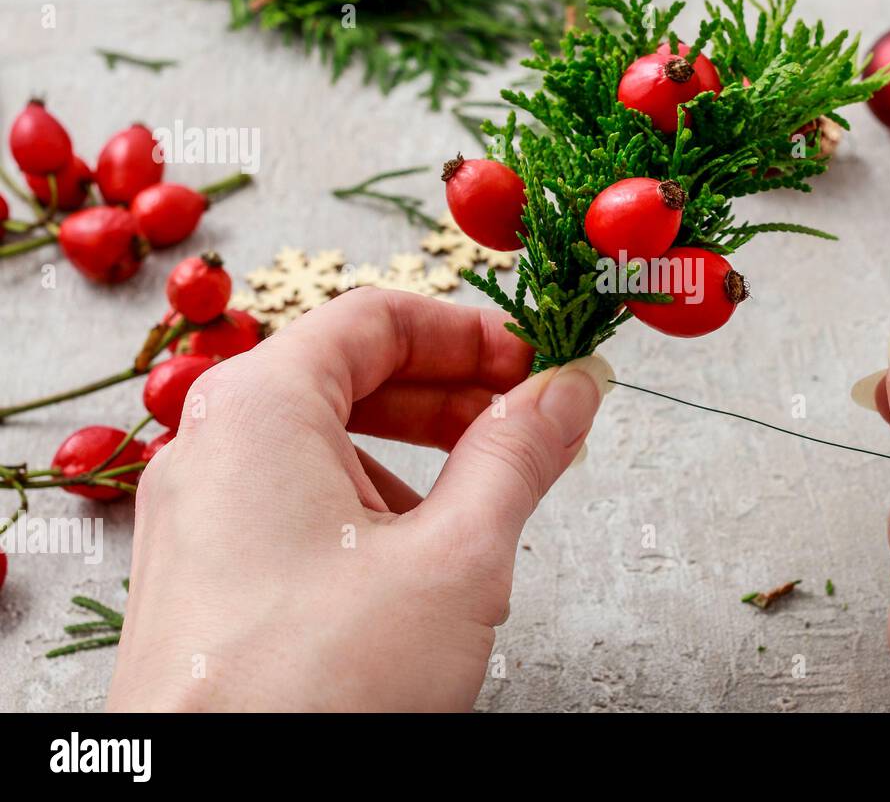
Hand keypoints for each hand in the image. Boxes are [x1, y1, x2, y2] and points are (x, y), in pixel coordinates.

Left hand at [106, 287, 611, 710]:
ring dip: (419, 460)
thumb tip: (571, 388)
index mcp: (258, 408)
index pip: (378, 318)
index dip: (473, 334)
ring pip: (328, 445)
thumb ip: (519, 454)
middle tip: (530, 426)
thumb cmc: (315, 688)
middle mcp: (213, 448)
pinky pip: (299, 506)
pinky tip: (420, 567)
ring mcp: (201, 515)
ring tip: (483, 508)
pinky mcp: (207, 577)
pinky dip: (373, 510)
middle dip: (455, 398)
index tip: (539, 367)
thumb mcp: (455, 556)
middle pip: (352, 374)